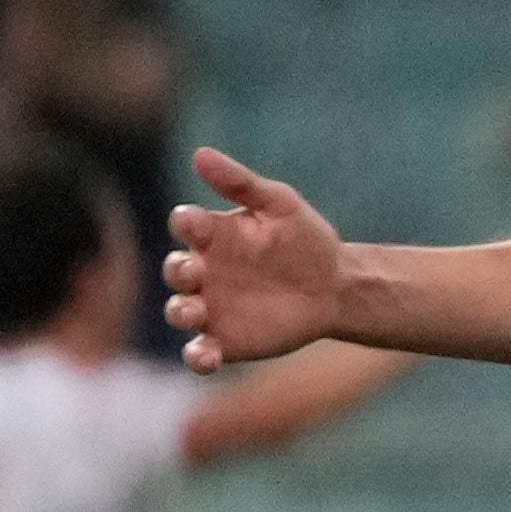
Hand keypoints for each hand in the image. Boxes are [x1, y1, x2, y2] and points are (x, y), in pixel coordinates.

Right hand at [164, 146, 351, 372]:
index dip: (185, 223)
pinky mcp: (225, 341)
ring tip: (193, 312)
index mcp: (212, 233)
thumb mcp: (279, 204)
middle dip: (178, 270)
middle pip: (175, 271)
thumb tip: (199, 154)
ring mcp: (212, 307)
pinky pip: (200, 351)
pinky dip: (196, 357)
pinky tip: (205, 356)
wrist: (335, 286)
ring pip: (180, 312)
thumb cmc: (305, 238)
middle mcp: (204, 270)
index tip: (195, 222)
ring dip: (180, 312)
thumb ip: (240, 183)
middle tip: (193, 271)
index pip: (185, 224)